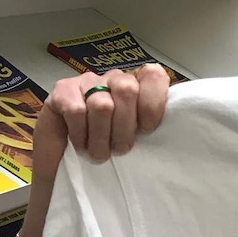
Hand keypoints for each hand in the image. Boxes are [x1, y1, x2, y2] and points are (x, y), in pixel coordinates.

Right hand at [32, 64, 170, 182]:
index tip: (146, 130)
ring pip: (103, 104)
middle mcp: (114, 79)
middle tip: (120, 149)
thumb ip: (150, 127)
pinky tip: (81, 144)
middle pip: (128, 90)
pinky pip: (77, 110)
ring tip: (100, 154)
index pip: (154, 76)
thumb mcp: (135, 138)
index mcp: (138, 87)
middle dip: (125, 127)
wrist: (63, 160)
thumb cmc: (107, 146)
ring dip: (102, 136)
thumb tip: (174, 129)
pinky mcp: (62, 90)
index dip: (152, 103)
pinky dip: (81, 133)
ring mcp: (87, 81)